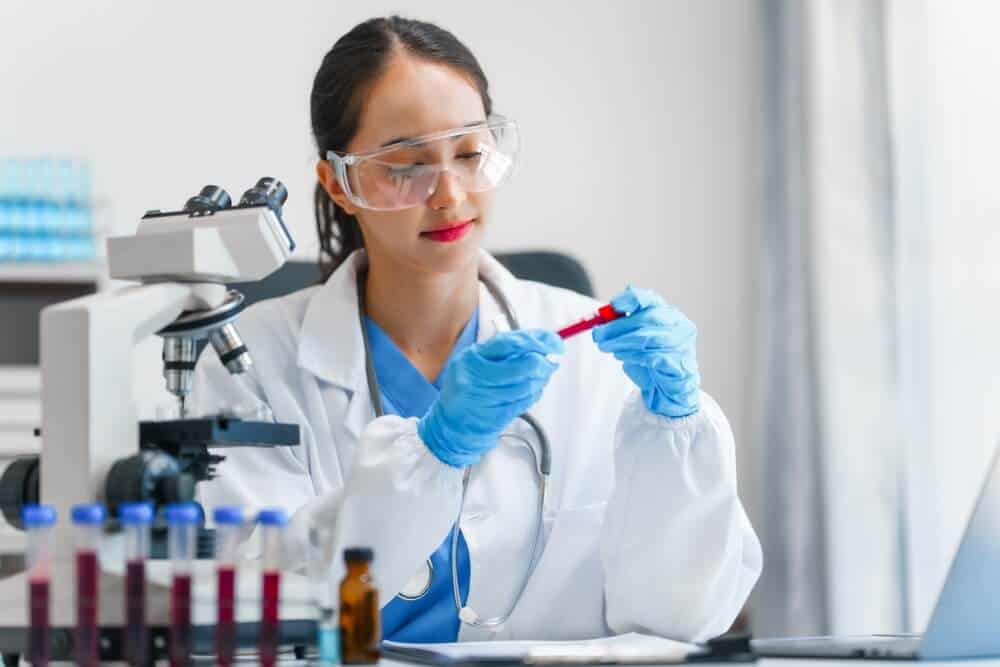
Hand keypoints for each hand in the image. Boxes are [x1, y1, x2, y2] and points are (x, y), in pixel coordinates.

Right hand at [418, 330, 563, 466]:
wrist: (451, 424)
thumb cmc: (468, 388)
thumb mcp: (477, 362)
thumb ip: (503, 351)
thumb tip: (539, 343)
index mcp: (472, 358)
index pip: (509, 343)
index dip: (535, 341)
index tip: (552, 341)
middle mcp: (476, 377)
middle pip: (522, 366)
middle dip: (543, 361)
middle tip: (552, 359)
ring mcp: (485, 398)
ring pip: (526, 385)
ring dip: (541, 378)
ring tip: (543, 373)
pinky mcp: (495, 416)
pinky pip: (524, 401)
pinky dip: (535, 393)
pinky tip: (534, 388)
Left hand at [593, 286, 700, 417]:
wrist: (666, 387)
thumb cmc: (649, 358)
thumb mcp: (634, 338)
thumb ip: (623, 324)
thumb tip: (604, 314)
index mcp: (667, 313)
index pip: (650, 299)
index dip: (630, 299)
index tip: (613, 305)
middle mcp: (679, 325)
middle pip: (647, 318)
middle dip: (618, 326)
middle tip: (598, 335)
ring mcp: (682, 344)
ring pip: (648, 338)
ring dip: (621, 342)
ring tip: (606, 347)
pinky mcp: (679, 364)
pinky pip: (652, 357)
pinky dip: (632, 356)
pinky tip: (621, 357)